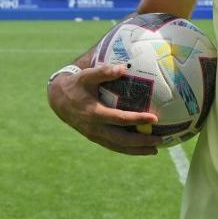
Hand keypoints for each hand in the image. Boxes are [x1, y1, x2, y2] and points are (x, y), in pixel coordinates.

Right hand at [47, 64, 162, 155]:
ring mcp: (94, 135)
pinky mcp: (94, 137)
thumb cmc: (77, 84)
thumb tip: (123, 67)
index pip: (120, 119)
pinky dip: (126, 149)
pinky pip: (112, 146)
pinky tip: (140, 149)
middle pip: (121, 139)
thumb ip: (104, 72)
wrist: (58, 99)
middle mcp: (94, 128)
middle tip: (159, 141)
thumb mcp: (87, 75)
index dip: (137, 119)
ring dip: (136, 150)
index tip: (154, 118)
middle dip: (141, 142)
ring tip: (154, 150)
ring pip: (117, 147)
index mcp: (94, 113)